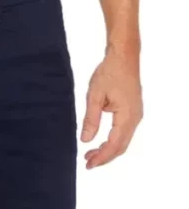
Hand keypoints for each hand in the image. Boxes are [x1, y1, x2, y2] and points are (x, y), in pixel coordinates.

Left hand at [81, 47, 142, 168]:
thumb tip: (85, 140)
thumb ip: (91, 119)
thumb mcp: (95, 95)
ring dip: (109, 148)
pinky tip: (102, 139)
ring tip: (91, 153)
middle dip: (105, 156)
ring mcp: (136, 115)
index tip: (88, 164)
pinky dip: (113, 139)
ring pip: (123, 139)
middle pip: (121, 146)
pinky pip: (124, 131)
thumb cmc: (109, 72)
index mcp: (127, 117)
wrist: (123, 56)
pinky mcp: (133, 110)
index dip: (101, 157)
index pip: (114, 144)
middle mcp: (135, 119)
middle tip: (87, 162)